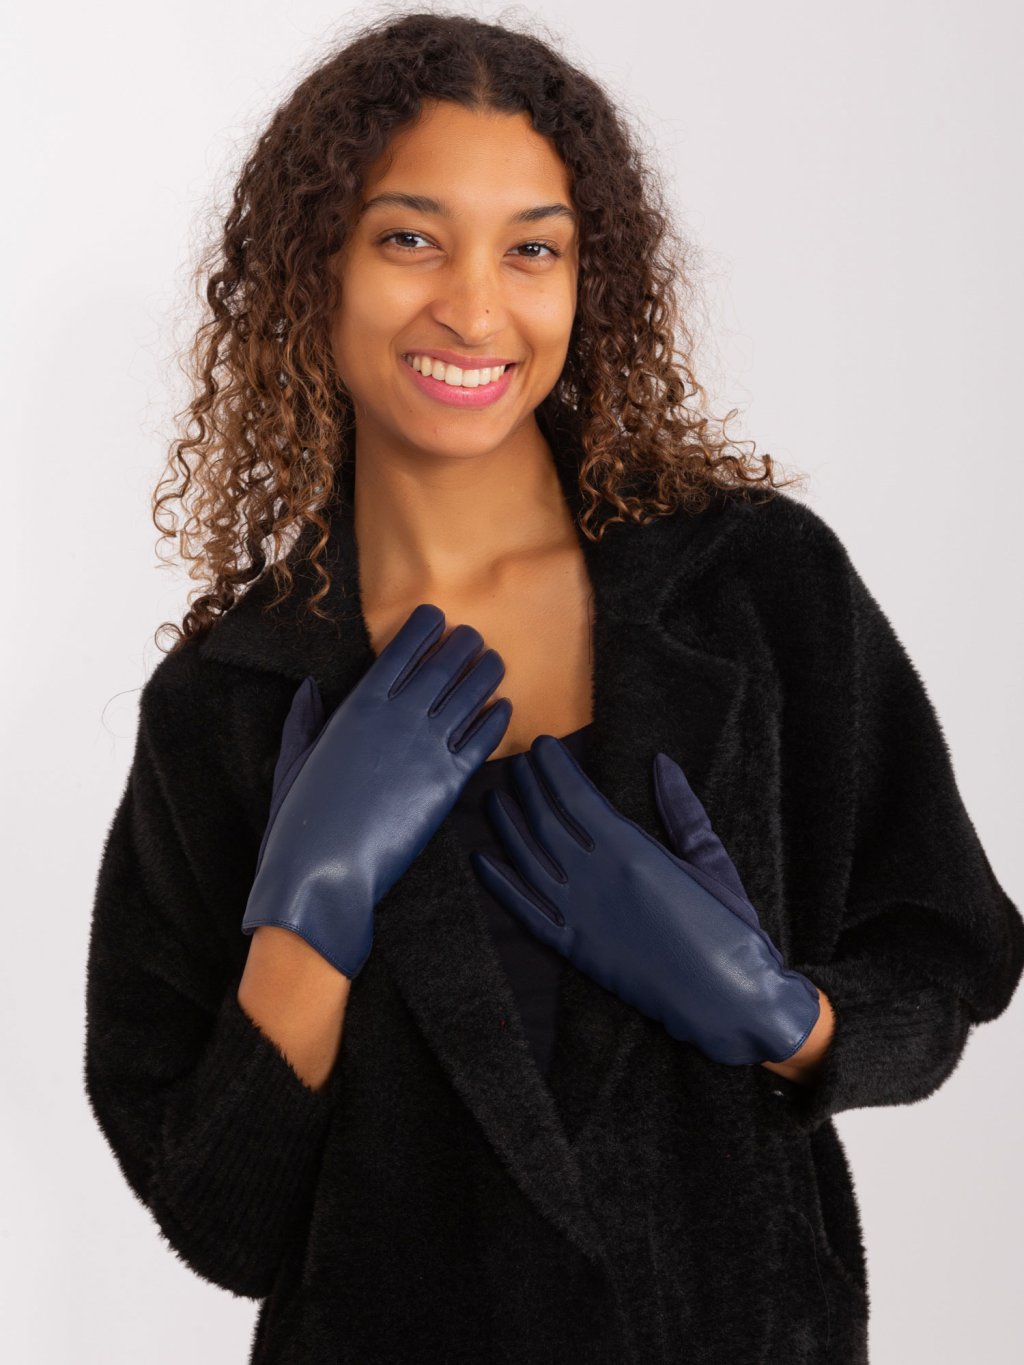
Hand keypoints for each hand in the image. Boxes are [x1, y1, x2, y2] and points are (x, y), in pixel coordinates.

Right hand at [243, 603, 511, 978]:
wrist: (323, 870)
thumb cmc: (300, 820)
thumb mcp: (294, 760)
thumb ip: (304, 721)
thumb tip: (307, 689)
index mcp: (359, 706)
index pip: (400, 651)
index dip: (423, 628)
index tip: (436, 616)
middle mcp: (398, 717)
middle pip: (442, 665)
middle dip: (461, 644)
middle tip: (474, 636)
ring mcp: (427, 748)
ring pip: (469, 695)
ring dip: (485, 673)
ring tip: (494, 662)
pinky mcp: (448, 782)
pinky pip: (482, 740)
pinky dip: (496, 720)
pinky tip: (502, 709)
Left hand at [470, 737, 820, 1064]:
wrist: (725, 999)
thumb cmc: (728, 926)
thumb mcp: (710, 859)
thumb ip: (682, 809)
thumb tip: (662, 763)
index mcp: (631, 849)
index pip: (577, 795)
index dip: (553, 768)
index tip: (541, 746)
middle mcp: (596, 877)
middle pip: (546, 821)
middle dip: (527, 787)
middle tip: (516, 763)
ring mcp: (580, 916)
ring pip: (528, 860)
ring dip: (507, 825)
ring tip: (494, 798)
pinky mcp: (574, 950)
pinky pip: (525, 912)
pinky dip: (500, 886)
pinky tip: (481, 861)